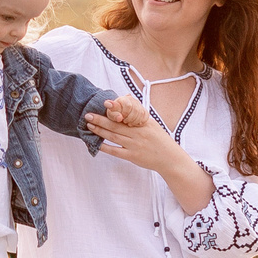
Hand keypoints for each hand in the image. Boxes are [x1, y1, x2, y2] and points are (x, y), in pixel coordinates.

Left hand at [88, 102, 215, 213]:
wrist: (169, 158)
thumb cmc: (160, 140)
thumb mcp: (152, 124)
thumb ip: (139, 115)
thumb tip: (127, 99)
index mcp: (142, 123)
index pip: (125, 115)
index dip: (113, 110)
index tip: (102, 104)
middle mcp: (138, 133)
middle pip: (116, 125)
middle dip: (100, 119)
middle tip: (88, 115)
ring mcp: (135, 145)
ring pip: (114, 137)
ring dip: (100, 131)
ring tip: (89, 126)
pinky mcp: (133, 156)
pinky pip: (116, 151)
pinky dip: (106, 147)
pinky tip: (97, 144)